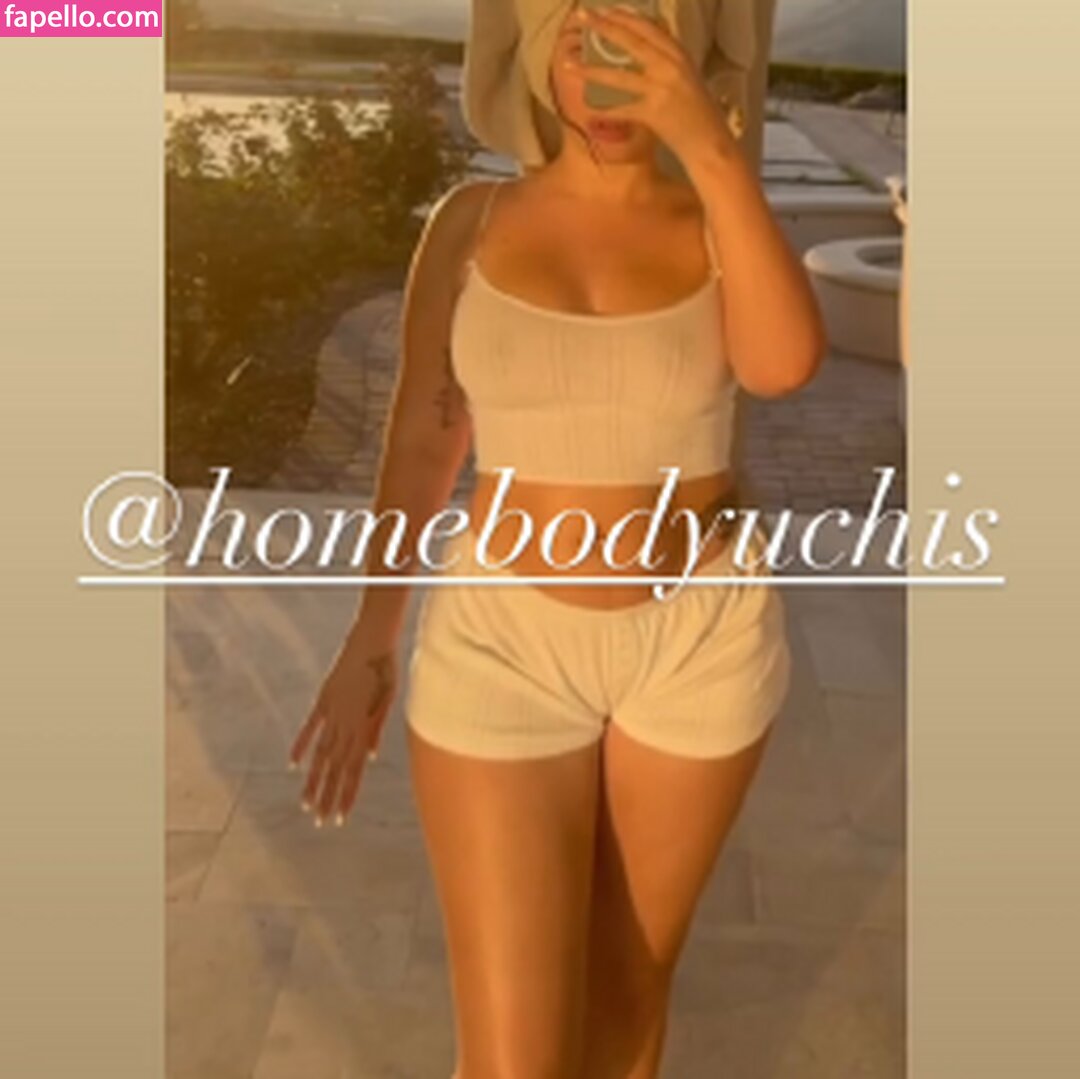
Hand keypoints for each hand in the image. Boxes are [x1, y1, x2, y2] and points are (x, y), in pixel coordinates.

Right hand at [287, 633, 398, 825]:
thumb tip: (370, 756)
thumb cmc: (387, 670)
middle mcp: (346, 725)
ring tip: (306, 803)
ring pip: (321, 754)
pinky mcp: (323, 700)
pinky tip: (293, 765)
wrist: (372, 642)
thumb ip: (376, 730)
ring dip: (314, 780)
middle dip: (328, 796)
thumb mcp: (388, 701)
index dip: (346, 795)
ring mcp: (332, 713)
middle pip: (336, 768)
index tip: (339, 817)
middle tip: (320, 821)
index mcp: (365, 728)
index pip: (354, 771)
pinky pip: (310, 728)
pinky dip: (301, 746)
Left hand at [566, 6, 737, 164]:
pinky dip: (604, 110)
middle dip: (603, 26)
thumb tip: (645, 52)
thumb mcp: (688, 79)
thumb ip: (669, 63)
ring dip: (590, 70)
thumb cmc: (701, 116)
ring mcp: (661, 89)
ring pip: (619, 75)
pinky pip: (622, 109)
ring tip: (568, 63)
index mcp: (680, 55)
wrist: (713, 143)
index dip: (624, 16)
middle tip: (581, 16)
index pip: (649, 27)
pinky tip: (587, 108)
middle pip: (631, 41)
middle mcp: (671, 66)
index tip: (605, 9)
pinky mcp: (654, 113)